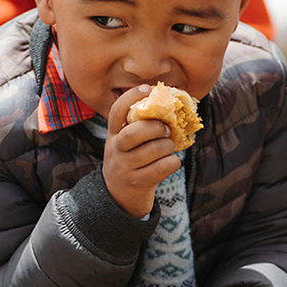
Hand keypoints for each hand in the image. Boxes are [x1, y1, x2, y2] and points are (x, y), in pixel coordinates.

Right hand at [102, 85, 180, 217]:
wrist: (119, 197)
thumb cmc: (131, 161)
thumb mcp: (127, 143)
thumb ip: (140, 125)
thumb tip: (171, 103)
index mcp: (113, 134)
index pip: (116, 111)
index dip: (131, 97)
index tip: (147, 89)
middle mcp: (115, 149)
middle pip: (134, 133)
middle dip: (156, 127)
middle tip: (167, 128)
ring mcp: (124, 168)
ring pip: (151, 151)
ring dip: (168, 146)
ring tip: (170, 146)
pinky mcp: (137, 183)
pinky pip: (161, 168)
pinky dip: (172, 162)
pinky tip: (172, 162)